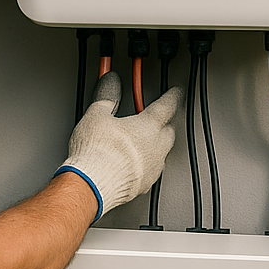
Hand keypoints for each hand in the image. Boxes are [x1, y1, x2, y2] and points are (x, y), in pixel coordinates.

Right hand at [58, 73, 181, 218]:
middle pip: (169, 130)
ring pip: (162, 153)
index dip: (173, 97)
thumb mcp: (96, 116)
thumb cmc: (96, 153)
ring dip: (155, 146)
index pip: (167, 106)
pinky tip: (132, 164)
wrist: (92, 185)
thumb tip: (110, 83)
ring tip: (140, 142)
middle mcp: (156, 147)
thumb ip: (107, 97)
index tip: (176, 93)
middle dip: (164, 123)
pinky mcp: (143, 185)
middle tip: (155, 118)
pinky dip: (145, 165)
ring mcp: (152, 168)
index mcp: (148, 126)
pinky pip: (151, 171)